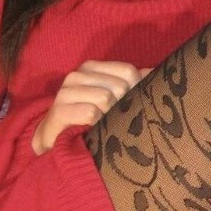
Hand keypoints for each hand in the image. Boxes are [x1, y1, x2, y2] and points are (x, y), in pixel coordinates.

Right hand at [31, 60, 149, 154]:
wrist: (57, 142)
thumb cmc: (89, 120)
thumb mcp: (113, 100)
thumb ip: (132, 84)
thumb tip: (153, 72)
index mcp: (91, 68)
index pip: (128, 71)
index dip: (135, 91)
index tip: (129, 107)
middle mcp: (77, 75)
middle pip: (120, 86)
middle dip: (121, 106)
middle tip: (114, 120)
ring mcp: (65, 92)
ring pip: (106, 98)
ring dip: (108, 117)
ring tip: (102, 126)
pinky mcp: (58, 111)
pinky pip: (91, 113)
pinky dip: (95, 125)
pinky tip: (90, 131)